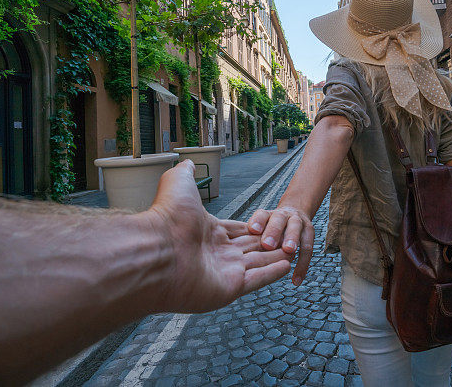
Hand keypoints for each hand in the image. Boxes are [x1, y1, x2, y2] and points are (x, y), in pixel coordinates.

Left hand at [146, 160, 291, 312]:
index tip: (270, 225)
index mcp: (207, 233)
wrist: (156, 250)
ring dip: (275, 257)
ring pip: (257, 263)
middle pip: (250, 248)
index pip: (237, 231)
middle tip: (289, 240)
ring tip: (294, 252)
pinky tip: (288, 266)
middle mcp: (216, 254)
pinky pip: (257, 280)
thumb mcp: (178, 182)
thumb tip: (187, 162)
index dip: (254, 228)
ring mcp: (223, 273)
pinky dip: (272, 273)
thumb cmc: (167, 216)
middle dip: (269, 244)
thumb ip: (186, 173)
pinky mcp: (229, 289)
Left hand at [247, 207, 314, 285]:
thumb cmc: (271, 227)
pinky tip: (296, 280)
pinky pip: (307, 250)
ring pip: (296, 229)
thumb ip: (248, 237)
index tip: (253, 230)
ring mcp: (298, 223)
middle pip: (279, 220)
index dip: (258, 222)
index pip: (262, 215)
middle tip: (268, 245)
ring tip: (289, 253)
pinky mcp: (309, 234)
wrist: (294, 213)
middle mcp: (284, 216)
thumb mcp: (260, 227)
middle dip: (274, 231)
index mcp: (268, 215)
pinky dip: (302, 265)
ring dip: (292, 240)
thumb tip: (233, 251)